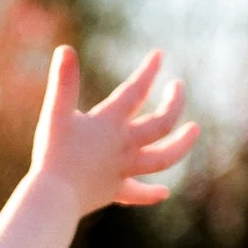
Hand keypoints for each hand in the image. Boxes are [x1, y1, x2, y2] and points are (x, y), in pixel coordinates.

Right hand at [30, 46, 198, 214]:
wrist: (53, 198)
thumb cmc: (53, 154)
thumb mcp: (55, 114)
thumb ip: (63, 82)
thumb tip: (65, 49)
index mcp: (110, 123)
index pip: (136, 91)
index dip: (148, 71)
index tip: (159, 56)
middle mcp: (123, 145)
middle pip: (161, 122)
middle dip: (173, 102)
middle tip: (178, 86)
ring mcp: (122, 169)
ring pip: (162, 157)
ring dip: (181, 144)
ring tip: (195, 130)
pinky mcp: (114, 191)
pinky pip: (137, 193)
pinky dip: (150, 193)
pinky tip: (163, 193)